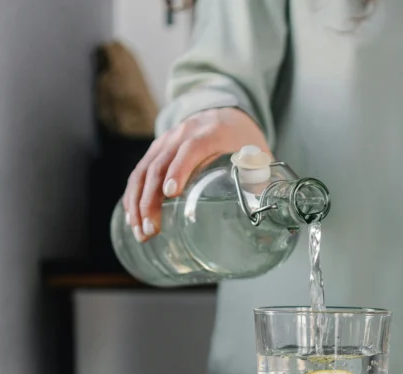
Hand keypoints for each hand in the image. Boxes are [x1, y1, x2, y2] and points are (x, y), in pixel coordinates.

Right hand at [123, 108, 270, 241]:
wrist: (225, 112)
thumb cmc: (243, 138)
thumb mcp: (258, 154)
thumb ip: (262, 180)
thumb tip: (270, 213)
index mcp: (211, 132)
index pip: (191, 148)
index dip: (180, 169)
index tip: (171, 194)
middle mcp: (183, 133)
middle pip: (160, 164)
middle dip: (151, 199)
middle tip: (151, 229)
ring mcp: (166, 140)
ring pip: (144, 170)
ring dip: (137, 202)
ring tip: (140, 231)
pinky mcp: (157, 150)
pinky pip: (139, 172)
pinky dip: (133, 195)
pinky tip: (132, 217)